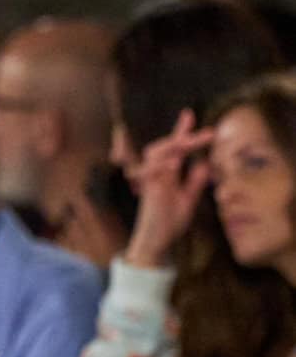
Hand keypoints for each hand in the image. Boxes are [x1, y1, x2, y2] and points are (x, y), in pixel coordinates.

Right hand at [126, 111, 211, 267]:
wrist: (157, 243)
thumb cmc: (169, 222)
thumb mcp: (188, 199)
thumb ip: (194, 181)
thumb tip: (205, 163)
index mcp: (166, 174)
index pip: (175, 148)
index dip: (181, 130)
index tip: (188, 114)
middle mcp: (157, 174)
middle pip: (162, 145)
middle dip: (181, 136)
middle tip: (208, 134)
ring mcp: (151, 181)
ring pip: (155, 153)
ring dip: (173, 145)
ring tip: (190, 141)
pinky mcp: (148, 192)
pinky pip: (151, 172)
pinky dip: (162, 165)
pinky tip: (176, 161)